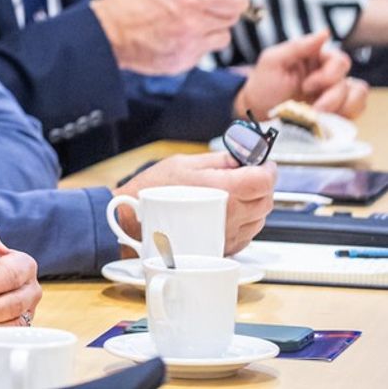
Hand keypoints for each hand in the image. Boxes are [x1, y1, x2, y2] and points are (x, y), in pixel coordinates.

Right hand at [90, 0, 249, 74]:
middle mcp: (195, 25)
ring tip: (188, 25)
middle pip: (232, 19)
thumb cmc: (131, 5)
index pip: (239, 1)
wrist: (106, 34)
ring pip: (222, 39)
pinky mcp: (183, 63)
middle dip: (221, 12)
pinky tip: (175, 38)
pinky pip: (203, 53)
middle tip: (202, 9)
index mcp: (192, 1)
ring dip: (211, 31)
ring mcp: (190, 47)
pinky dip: (195, 46)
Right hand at [119, 152, 275, 253]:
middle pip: (267, 200)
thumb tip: (242, 155)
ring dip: (255, 205)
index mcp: (224, 190)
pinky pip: (248, 234)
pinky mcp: (224, 248)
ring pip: (260, 219)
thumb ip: (219, 160)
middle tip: (249, 176)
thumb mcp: (184, 163)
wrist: (134, 222)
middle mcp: (230, 215)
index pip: (265, 180)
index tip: (263, 163)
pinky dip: (244, 222)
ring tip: (234, 195)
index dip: (267, 169)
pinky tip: (226, 212)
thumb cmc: (153, 192)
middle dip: (262, 185)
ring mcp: (228, 235)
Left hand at [236, 30, 369, 119]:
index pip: (340, 60)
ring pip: (357, 95)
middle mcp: (328, 73)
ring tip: (317, 115)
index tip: (306, 86)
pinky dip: (346, 114)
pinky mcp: (338, 109)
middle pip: (349, 80)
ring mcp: (335, 92)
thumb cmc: (263, 84)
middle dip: (332, 96)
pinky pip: (357, 109)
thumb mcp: (273, 61)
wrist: (258, 113)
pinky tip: (326, 118)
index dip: (328, 75)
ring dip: (340, 107)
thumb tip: (325, 32)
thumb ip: (298, 46)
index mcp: (315, 58)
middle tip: (313, 106)